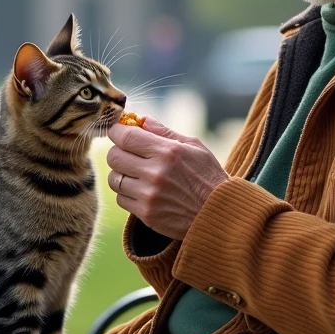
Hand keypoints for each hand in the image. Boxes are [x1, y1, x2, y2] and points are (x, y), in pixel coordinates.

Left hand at [105, 117, 228, 240]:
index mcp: (167, 152)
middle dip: (118, 151)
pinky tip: (143, 191)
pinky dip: (127, 194)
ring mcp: (148, 195)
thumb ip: (165, 132)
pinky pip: (121, 199)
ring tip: (137, 174)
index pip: (126, 137)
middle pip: (113, 157)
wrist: (220, 214)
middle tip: (128, 153)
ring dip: (121, 174)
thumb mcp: (194, 147)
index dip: (116, 131)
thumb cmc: (208, 176)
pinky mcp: (146, 214)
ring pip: (114, 179)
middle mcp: (155, 173)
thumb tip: (142, 119)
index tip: (117, 130)